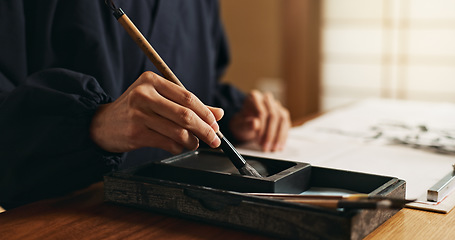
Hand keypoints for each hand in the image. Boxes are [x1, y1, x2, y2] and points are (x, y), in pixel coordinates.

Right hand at [90, 71, 223, 153]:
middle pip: (185, 114)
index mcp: (152, 81)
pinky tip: (179, 147)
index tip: (216, 124)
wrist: (102, 124)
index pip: (188, 97)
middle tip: (215, 139)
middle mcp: (144, 94)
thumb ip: (188, 105)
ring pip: (178, 131)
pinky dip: (178, 147)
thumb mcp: (160, 100)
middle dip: (205, 129)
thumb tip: (219, 114)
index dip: (206, 113)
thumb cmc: (136, 110)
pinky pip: (167, 143)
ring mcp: (138, 114)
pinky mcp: (136, 133)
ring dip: (192, 141)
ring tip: (195, 143)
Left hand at [229, 90, 290, 151]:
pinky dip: (283, 136)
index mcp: (254, 97)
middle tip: (265, 147)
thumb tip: (255, 123)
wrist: (245, 125)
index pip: (262, 112)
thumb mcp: (239, 125)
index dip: (262, 128)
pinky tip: (279, 146)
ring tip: (272, 148)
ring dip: (278, 136)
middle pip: (273, 115)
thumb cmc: (241, 123)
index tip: (259, 140)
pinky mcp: (282, 114)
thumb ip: (245, 124)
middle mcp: (266, 99)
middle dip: (270, 134)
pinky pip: (286, 124)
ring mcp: (276, 106)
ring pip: (282, 119)